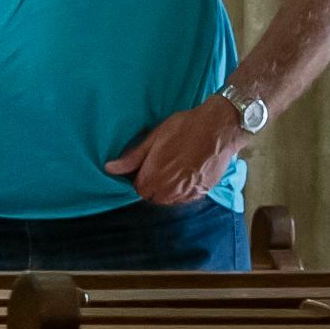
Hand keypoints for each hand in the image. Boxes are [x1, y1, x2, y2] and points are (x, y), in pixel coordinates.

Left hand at [108, 97, 249, 206]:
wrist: (219, 128)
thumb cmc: (184, 128)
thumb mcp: (154, 138)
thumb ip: (132, 158)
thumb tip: (109, 168)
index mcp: (155, 176)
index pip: (138, 189)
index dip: (138, 178)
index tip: (142, 167)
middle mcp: (172, 189)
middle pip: (153, 197)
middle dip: (151, 185)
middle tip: (156, 167)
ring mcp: (189, 192)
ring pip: (169, 200)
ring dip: (166, 190)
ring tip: (170, 169)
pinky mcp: (204, 191)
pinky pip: (186, 198)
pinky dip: (181, 191)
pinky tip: (184, 174)